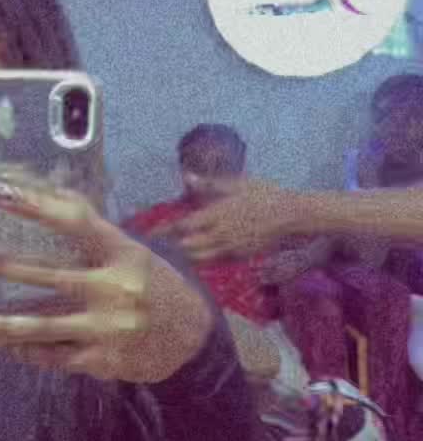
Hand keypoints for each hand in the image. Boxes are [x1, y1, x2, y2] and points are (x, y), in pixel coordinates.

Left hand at [0, 184, 211, 382]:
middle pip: (43, 274)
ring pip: (36, 325)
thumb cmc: (157, 287)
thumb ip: (93, 233)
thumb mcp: (135, 252)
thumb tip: (44, 197)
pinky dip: (20, 349)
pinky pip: (48, 356)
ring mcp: (103, 330)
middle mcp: (112, 290)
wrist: (194, 343)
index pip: (75, 222)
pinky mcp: (97, 362)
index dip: (36, 206)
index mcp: (123, 253)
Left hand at [157, 175, 301, 261]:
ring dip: (182, 259)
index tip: (148, 235)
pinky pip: (213, 263)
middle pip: (185, 248)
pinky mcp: (238, 258)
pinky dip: (199, 263)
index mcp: (216, 214)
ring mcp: (229, 249)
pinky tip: (190, 262)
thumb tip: (187, 177)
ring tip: (167, 259)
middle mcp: (219, 235)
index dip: (163, 232)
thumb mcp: (237, 184)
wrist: (291, 216)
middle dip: (168, 250)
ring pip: (198, 260)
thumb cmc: (264, 195)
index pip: (182, 227)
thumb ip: (209, 185)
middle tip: (152, 251)